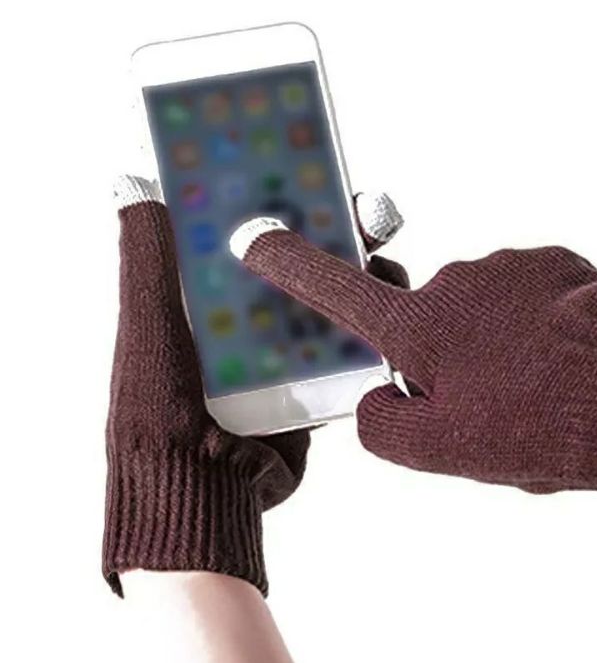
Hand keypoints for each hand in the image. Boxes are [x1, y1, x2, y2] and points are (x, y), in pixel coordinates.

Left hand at [103, 177, 404, 595]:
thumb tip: (140, 183)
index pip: (255, 233)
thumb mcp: (148, 323)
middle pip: (307, 261)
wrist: (199, 490)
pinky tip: (390, 304)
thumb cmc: (158, 405)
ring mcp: (288, 352)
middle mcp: (253, 320)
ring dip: (366, 274)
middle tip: (369, 212)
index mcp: (212, 297)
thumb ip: (149, 257)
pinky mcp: (317, 385)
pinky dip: (374, 325)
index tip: (313, 172)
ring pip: (338, 299)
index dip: (285, 199)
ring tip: (385, 257)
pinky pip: (353, 346)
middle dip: (340, 232)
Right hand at [230, 222, 596, 515]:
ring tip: (538, 391)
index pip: (333, 289)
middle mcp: (452, 282)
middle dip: (446, 356)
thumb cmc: (529, 430)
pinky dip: (541, 327)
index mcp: (414, 327)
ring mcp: (507, 266)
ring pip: (484, 312)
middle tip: (489, 401)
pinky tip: (568, 361)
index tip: (254, 237)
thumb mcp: (438, 450)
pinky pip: (532, 297)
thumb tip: (376, 400)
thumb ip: (381, 424)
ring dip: (499, 345)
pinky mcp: (557, 262)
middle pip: (426, 319)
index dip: (288, 265)